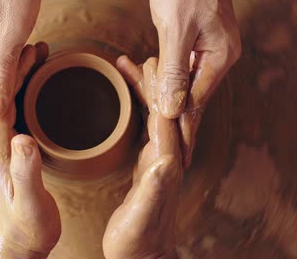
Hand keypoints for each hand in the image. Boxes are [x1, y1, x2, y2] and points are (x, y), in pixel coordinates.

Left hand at [0, 44, 60, 258]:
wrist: (16, 247)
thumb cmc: (25, 227)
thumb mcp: (30, 200)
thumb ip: (26, 170)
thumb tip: (23, 138)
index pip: (1, 105)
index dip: (13, 76)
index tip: (27, 51)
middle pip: (3, 98)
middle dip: (15, 69)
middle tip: (33, 46)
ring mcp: (3, 150)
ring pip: (9, 104)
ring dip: (19, 79)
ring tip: (34, 57)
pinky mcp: (12, 155)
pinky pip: (18, 116)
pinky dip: (25, 96)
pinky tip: (34, 88)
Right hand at [103, 56, 182, 258]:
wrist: (141, 256)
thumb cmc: (137, 240)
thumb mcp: (142, 216)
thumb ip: (153, 189)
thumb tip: (164, 160)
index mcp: (166, 166)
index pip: (166, 120)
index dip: (160, 91)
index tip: (153, 65)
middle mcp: (167, 158)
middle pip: (164, 111)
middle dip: (156, 82)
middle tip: (145, 57)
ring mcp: (159, 159)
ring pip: (155, 114)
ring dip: (146, 90)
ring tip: (132, 66)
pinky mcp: (149, 163)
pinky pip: (145, 126)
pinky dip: (139, 108)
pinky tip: (130, 97)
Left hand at [150, 0, 240, 166]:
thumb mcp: (176, 29)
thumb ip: (175, 72)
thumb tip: (172, 110)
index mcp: (218, 58)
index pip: (196, 106)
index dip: (182, 134)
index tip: (176, 163)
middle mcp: (216, 58)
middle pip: (189, 99)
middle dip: (170, 122)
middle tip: (164, 156)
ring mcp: (204, 50)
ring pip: (179, 84)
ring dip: (157, 95)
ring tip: (144, 119)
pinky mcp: (189, 41)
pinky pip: (172, 67)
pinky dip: (153, 73)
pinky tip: (136, 70)